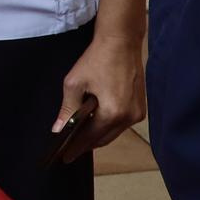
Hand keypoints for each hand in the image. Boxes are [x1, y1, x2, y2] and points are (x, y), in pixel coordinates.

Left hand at [57, 26, 145, 148]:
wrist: (121, 41)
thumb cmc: (97, 59)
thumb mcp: (75, 83)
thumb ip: (67, 110)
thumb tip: (58, 129)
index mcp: (112, 113)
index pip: (90, 139)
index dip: (76, 148)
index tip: (66, 157)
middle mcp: (128, 117)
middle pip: (103, 139)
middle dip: (86, 143)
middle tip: (70, 147)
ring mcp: (137, 113)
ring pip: (113, 132)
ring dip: (98, 134)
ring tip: (80, 135)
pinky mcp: (140, 106)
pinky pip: (121, 123)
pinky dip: (108, 124)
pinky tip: (96, 122)